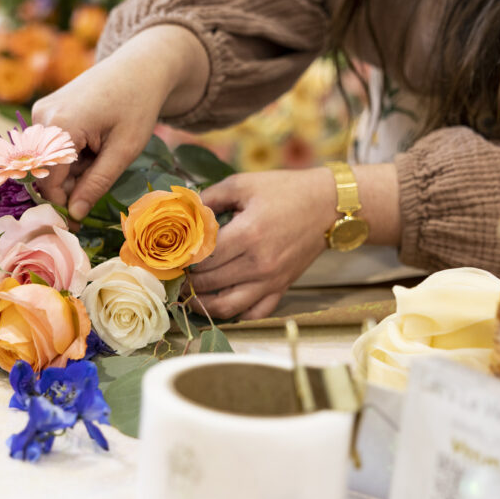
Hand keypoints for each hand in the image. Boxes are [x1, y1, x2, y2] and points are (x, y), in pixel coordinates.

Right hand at [33, 25, 209, 219]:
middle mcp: (41, 117)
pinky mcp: (45, 111)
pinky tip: (93, 145)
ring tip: (102, 154)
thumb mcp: (123, 151)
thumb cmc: (137, 106)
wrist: (140, 67)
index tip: (77, 224)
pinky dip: (71, 155)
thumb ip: (96, 184)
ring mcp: (40, 112)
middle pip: (46, 172)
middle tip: (102, 179)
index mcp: (59, 126)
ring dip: (73, 170)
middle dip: (70, 185)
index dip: (62, 205)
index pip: (48, 182)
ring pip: (49, 161)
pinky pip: (51, 147)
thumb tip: (74, 215)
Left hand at [188, 168, 337, 319]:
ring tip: (189, 295)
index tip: (171, 254)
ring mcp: (270, 281)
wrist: (327, 206)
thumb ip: (209, 198)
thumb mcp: (243, 184)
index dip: (182, 257)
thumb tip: (182, 211)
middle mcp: (259, 264)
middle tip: (175, 272)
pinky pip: (254, 314)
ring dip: (202, 304)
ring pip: (227, 307)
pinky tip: (220, 303)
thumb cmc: (284, 191)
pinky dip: (235, 314)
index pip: (203, 257)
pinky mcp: (280, 288)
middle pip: (209, 282)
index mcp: (248, 235)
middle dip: (187, 279)